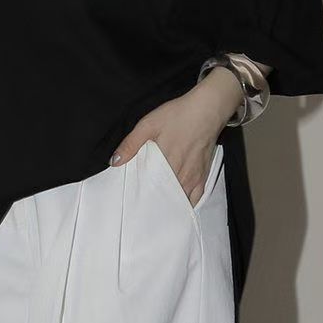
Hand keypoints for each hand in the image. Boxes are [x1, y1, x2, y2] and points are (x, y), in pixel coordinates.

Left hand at [108, 68, 244, 207]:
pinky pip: (195, 199)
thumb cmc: (178, 115)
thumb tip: (115, 162)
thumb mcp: (148, 124)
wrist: (207, 110)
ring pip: (179, 200)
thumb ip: (131, 144)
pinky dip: (185, 205)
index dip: (140, 199)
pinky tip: (177, 208)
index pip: (149, 189)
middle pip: (164, 198)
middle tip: (141, 211)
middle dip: (153, 205)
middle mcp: (180, 174)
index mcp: (165, 163)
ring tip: (156, 212)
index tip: (131, 205)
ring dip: (168, 206)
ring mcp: (193, 177)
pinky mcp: (203, 176)